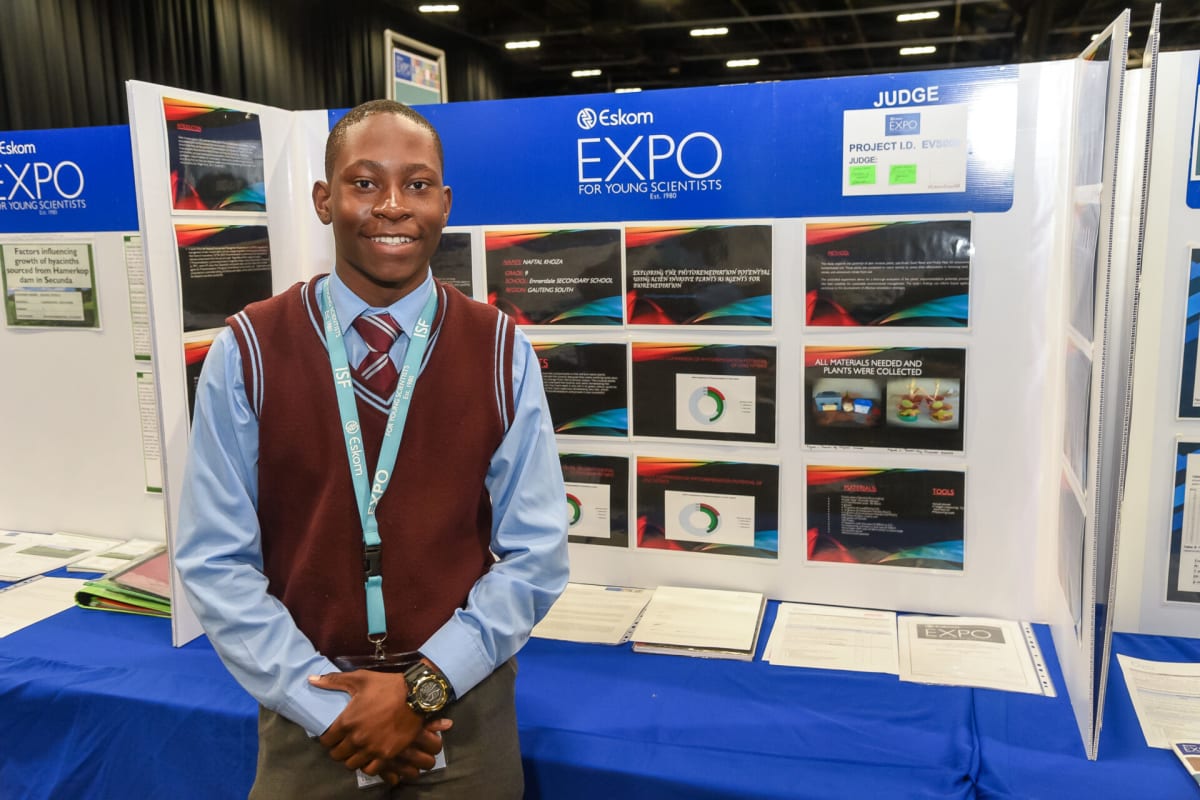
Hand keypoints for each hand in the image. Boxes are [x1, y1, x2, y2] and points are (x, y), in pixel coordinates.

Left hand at [310, 670, 452, 783]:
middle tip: (343, 742)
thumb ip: (334, 681)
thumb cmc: (386, 686)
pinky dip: (367, 765)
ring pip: (352, 764)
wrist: (416, 696)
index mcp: (347, 721)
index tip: (332, 735)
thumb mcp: (360, 679)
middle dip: (337, 749)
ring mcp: (372, 748)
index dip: (327, 738)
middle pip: (337, 755)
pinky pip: (370, 769)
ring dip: (351, 758)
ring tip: (355, 750)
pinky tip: (369, 757)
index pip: (326, 740)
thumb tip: (311, 680)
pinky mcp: (387, 754)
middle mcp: (357, 738)